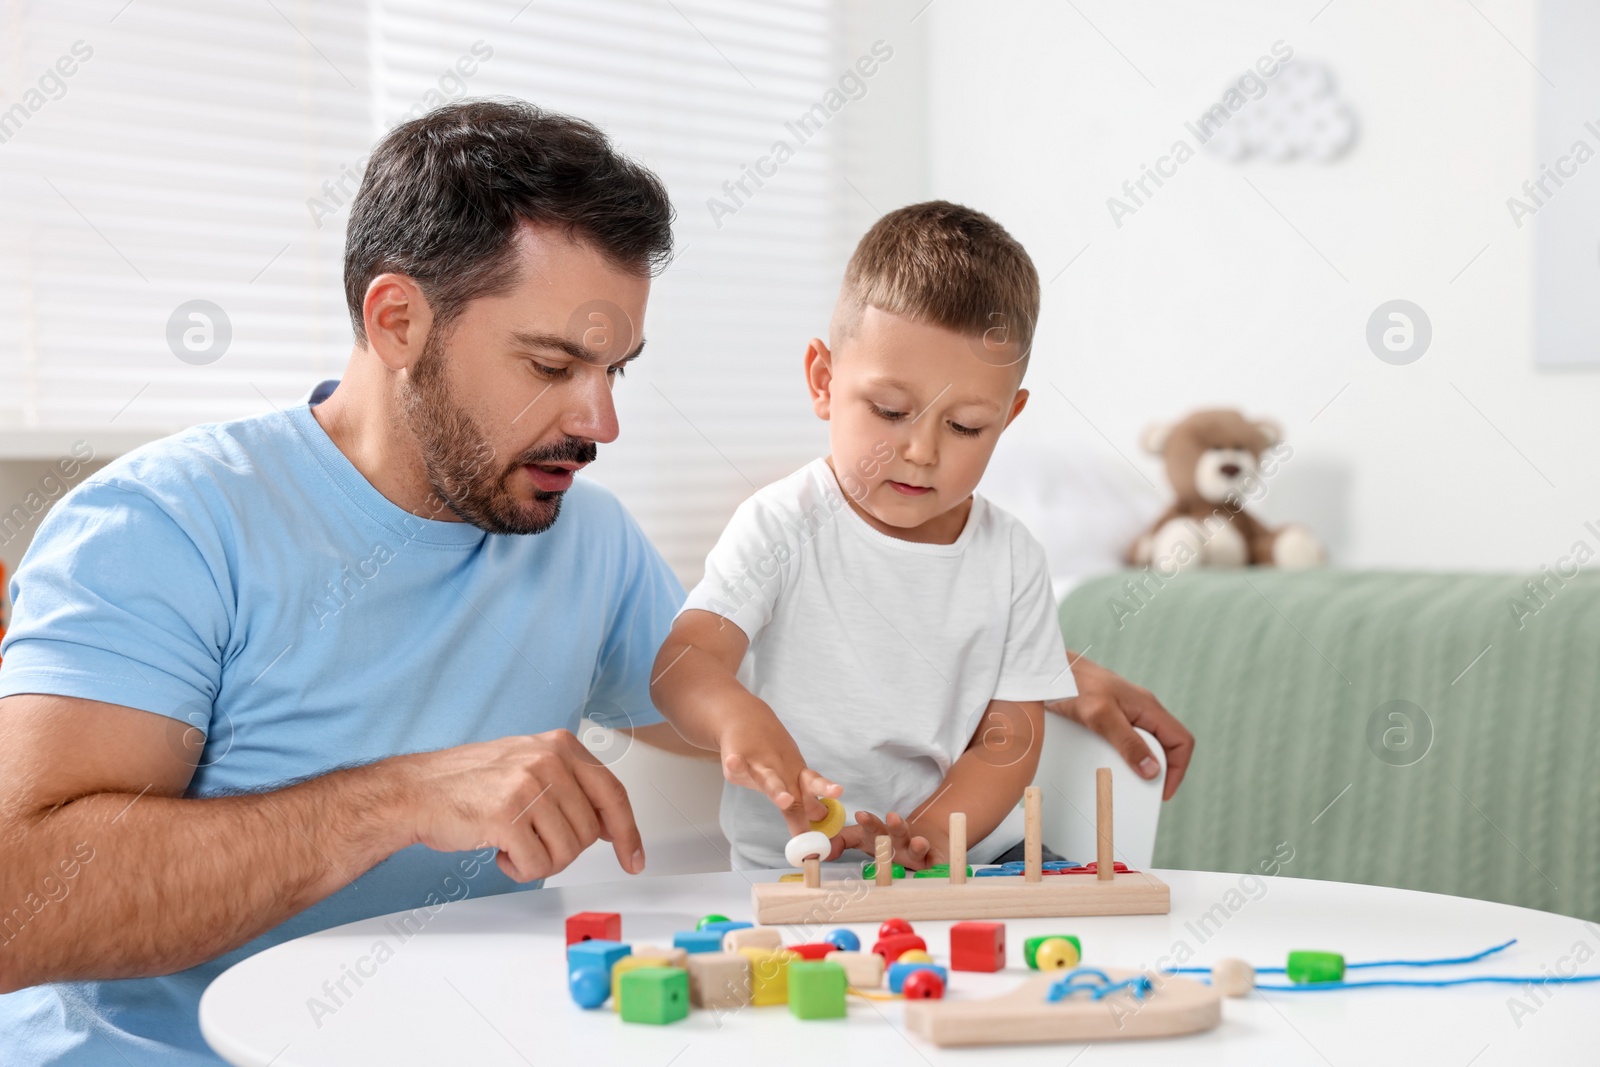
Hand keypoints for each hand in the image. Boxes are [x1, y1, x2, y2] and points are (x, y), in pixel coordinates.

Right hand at [396, 729, 643, 882]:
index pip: (612, 793)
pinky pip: (538, 865)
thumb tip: (608, 825)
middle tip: (531, 841)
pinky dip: (518, 869)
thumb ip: (570, 786)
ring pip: (567, 852)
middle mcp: (549, 759)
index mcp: (560, 745)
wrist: (415, 791)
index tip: (633, 858)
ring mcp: (529, 785)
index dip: (628, 832)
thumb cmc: (469, 784)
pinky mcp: (508, 815)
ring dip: (539, 860)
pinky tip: (498, 850)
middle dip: (563, 849)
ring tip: (512, 842)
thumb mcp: (529, 767)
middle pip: (589, 833)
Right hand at [716, 702, 840, 834]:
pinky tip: (734, 762)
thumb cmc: (772, 753)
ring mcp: (760, 764)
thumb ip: (804, 798)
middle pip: (797, 790)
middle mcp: (783, 772)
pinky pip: (737, 763)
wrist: (746, 717)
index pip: (815, 796)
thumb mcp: (792, 773)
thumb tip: (821, 818)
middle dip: (807, 806)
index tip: (830, 832)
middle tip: (820, 816)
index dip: (822, 812)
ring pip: (770, 780)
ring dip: (777, 790)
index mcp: (798, 778)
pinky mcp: (738, 756)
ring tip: (784, 800)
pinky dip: (736, 763)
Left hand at [833, 810, 934, 869]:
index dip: (868, 821)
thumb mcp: (864, 839)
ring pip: (918, 846)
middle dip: (895, 825)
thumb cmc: (889, 841)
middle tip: (892, 817)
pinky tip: (940, 866)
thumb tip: (822, 849)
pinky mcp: (934, 860)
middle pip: (897, 831)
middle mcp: (900, 841)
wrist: (928, 837)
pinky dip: (940, 864)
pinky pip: (937, 863)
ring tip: (919, 841)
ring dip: (918, 843)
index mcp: (881, 835)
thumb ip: (843, 839)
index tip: (860, 813)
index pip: (873, 827)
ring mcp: (918, 851)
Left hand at [1046, 652, 1194, 800]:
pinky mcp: (1107, 717)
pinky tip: (1101, 765)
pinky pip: (1122, 742)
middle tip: (1139, 791)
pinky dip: (1117, 757)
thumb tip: (1152, 770)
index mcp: (1149, 708)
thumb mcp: (1101, 715)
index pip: (1181, 741)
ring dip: (1135, 765)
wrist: (1048, 670)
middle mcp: (1141, 711)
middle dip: (1156, 771)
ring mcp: (1125, 714)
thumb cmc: (1074, 683)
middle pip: (1164, 747)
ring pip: (1143, 746)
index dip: (1178, 769)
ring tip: (1119, 781)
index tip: (1162, 792)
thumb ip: (1127, 742)